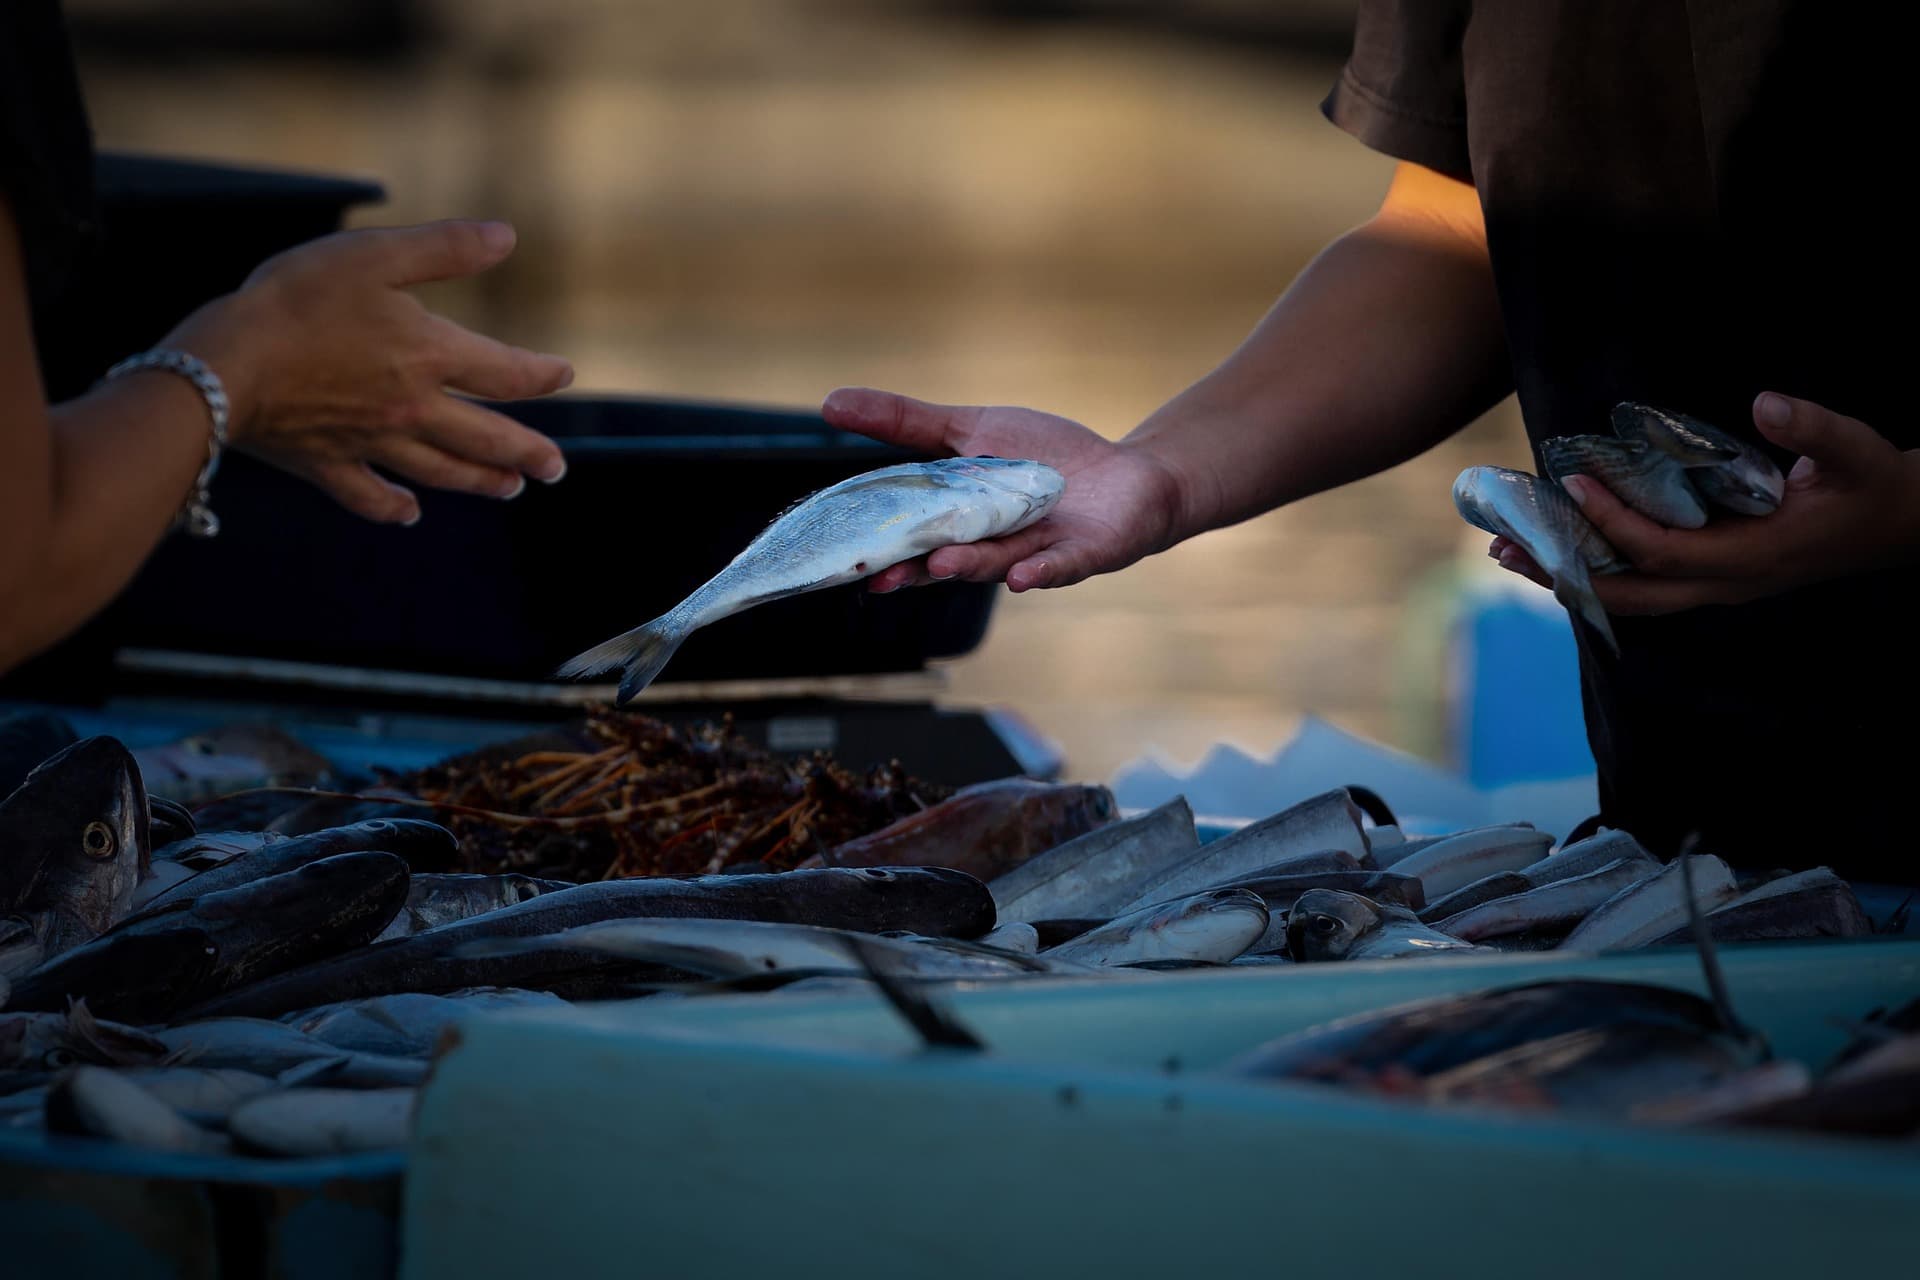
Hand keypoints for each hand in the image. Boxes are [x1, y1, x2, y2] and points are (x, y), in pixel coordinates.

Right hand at [164, 220, 572, 524]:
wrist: (223, 362)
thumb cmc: (296, 299)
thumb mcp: (374, 255)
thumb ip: (443, 248)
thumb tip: (507, 237)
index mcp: (429, 356)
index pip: (505, 372)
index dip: (540, 374)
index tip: (563, 374)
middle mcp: (412, 410)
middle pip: (487, 438)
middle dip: (528, 453)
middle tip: (555, 469)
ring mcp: (371, 443)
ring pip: (441, 471)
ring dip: (481, 481)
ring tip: (509, 489)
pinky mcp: (326, 464)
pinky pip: (367, 495)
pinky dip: (392, 506)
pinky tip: (410, 513)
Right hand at [821, 387, 1183, 591]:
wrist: (1129, 478)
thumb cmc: (1045, 457)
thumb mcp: (971, 429)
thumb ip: (906, 423)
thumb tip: (829, 403)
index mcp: (959, 520)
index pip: (912, 535)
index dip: (882, 550)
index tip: (847, 562)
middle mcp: (992, 547)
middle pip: (948, 560)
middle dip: (917, 570)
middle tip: (882, 578)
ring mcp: (1036, 553)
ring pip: (997, 563)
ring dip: (969, 565)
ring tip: (941, 563)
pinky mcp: (1082, 555)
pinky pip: (1058, 568)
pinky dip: (1040, 572)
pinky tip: (1022, 577)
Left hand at [1489, 392, 1919, 612]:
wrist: (1899, 524)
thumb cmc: (1875, 486)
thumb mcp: (1859, 451)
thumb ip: (1815, 429)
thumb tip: (1766, 400)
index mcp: (1753, 559)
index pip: (1663, 551)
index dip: (1614, 523)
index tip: (1573, 483)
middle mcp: (1727, 585)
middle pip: (1627, 596)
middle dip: (1562, 573)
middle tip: (1502, 545)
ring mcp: (1718, 588)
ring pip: (1629, 599)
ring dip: (1568, 577)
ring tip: (1510, 551)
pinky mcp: (1714, 578)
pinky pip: (1643, 586)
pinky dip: (1596, 571)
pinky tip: (1560, 549)